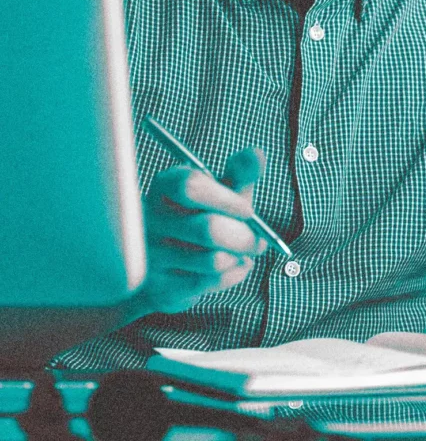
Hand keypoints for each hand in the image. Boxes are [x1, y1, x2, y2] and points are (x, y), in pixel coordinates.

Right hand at [140, 147, 268, 314]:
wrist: (177, 261)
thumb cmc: (207, 215)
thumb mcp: (225, 190)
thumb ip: (242, 172)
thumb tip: (256, 154)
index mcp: (166, 185)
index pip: (191, 186)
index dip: (225, 200)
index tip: (248, 211)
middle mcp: (151, 218)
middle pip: (207, 229)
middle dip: (245, 238)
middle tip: (260, 242)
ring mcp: (150, 255)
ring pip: (212, 260)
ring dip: (240, 258)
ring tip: (243, 253)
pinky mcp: (158, 287)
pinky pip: (208, 284)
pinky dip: (231, 276)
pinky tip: (233, 267)